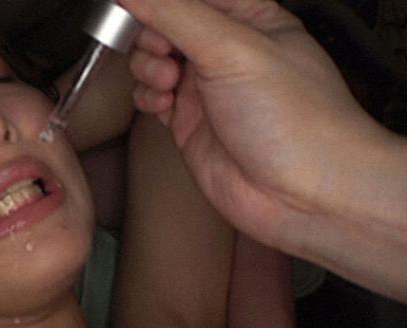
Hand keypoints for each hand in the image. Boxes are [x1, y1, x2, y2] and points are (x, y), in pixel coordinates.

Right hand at [119, 0, 379, 248]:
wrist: (302, 195)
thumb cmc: (295, 120)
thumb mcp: (232, 49)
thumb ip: (176, 14)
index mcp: (250, 19)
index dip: (163, 3)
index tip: (138, 8)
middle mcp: (227, 52)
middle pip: (165, 25)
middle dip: (152, 36)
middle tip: (162, 53)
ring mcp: (207, 89)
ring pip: (153, 61)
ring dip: (147, 68)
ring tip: (166, 84)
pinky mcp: (189, 124)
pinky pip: (151, 99)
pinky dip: (147, 99)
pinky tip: (162, 107)